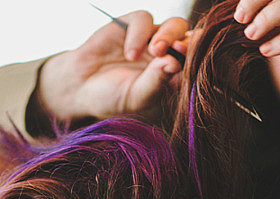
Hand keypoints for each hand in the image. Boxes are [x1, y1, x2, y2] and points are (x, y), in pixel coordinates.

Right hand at [37, 11, 189, 121]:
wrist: (80, 87)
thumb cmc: (112, 98)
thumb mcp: (137, 97)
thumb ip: (156, 81)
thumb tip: (175, 63)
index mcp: (174, 75)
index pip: (196, 62)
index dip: (199, 59)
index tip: (196, 60)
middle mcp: (167, 54)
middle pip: (190, 39)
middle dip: (187, 42)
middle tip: (177, 50)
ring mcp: (151, 38)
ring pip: (174, 24)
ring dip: (168, 34)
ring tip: (155, 50)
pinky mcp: (132, 26)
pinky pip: (144, 19)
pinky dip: (139, 34)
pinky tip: (130, 53)